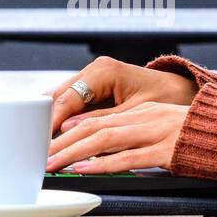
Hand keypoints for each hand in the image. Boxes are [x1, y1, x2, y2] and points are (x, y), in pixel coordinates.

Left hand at [46, 102, 189, 173]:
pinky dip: (102, 164)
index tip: (47, 144)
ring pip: (104, 140)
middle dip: (62, 144)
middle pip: (93, 128)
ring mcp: (156, 133)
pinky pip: (128, 158)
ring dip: (73, 153)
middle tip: (39, 156)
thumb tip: (100, 150)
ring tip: (52, 164)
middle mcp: (146, 118)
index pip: (96, 119)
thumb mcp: (163, 130)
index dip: (68, 132)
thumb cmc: (199, 139)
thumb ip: (135, 136)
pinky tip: (84, 170)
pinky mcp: (167, 151)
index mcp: (143, 112)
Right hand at [48, 56, 196, 134]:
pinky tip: (56, 135)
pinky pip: (71, 102)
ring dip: (52, 121)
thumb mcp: (133, 114)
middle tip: (36, 147)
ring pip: (61, 99)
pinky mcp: (93, 86)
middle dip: (46, 122)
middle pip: (58, 97)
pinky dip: (63, 118)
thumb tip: (69, 131)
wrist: (180, 90)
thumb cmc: (165, 98)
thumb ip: (100, 121)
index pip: (67, 99)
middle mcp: (94, 69)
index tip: (41, 142)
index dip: (50, 122)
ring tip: (42, 145)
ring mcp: (92, 76)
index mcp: (104, 72)